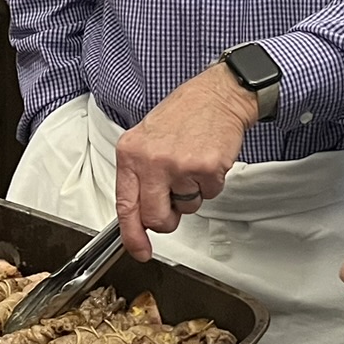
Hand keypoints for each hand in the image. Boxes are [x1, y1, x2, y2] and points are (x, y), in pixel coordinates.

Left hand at [114, 63, 257, 260]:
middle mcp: (151, 161)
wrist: (218, 94)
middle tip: (176, 201)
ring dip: (193, 193)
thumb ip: (139, 174)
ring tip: (193, 163)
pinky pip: (210, 194)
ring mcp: (178, 165)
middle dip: (168, 219)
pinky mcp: (205, 168)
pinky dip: (212, 183)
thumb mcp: (147, 139)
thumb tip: (139, 213)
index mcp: (130, 154)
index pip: (125, 205)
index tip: (139, 250)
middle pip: (156, 217)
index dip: (132, 235)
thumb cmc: (185, 114)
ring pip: (187, 207)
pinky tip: (208, 159)